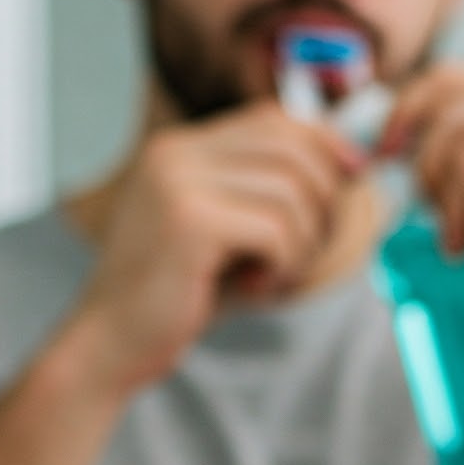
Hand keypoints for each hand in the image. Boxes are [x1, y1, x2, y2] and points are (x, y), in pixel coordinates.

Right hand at [71, 103, 362, 393]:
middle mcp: (174, 153)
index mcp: (177, 148)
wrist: (110, 346)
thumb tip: (353, 162)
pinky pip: (278, 228)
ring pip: (293, 191)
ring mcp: (179, 182)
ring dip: (303, 243)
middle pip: (292, 148)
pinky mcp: (191, 221)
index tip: (352, 177)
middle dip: (323, 200)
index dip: (324, 144)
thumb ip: (271, 194)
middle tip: (308, 250)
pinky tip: (258, 286)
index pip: (273, 118)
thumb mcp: (227, 233)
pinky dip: (285, 264)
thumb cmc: (174, 297)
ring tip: (276, 275)